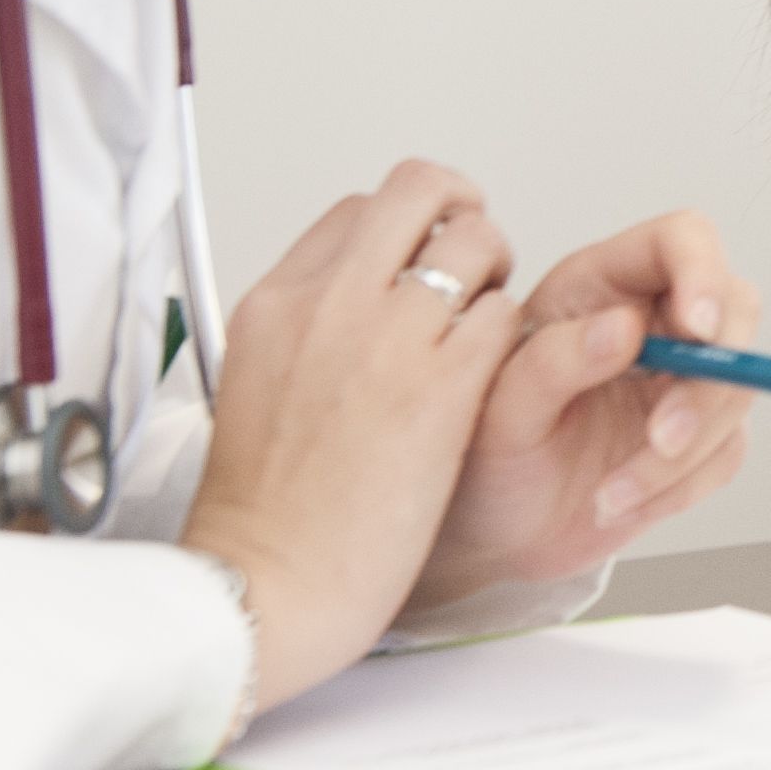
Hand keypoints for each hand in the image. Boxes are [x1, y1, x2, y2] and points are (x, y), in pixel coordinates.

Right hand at [178, 163, 529, 716]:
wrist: (269, 580)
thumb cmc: (266, 510)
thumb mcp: (255, 384)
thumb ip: (304, 328)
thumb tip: (348, 303)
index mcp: (276, 302)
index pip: (356, 211)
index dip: (404, 227)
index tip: (421, 259)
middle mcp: (331, 304)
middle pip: (418, 189)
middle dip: (462, 212)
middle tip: (476, 258)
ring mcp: (390, 339)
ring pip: (477, 241)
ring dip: (498, 272)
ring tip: (489, 321)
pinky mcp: (444, 386)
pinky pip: (506, 315)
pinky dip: (515, 334)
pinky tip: (499, 373)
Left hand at [403, 210, 761, 618]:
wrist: (484, 536)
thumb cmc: (477, 459)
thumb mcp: (498, 409)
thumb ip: (554, 361)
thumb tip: (625, 327)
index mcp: (597, 287)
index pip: (679, 241)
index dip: (703, 270)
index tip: (698, 327)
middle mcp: (648, 323)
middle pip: (732, 310)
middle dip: (709, 379)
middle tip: (661, 435)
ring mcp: (678, 381)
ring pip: (735, 388)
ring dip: (688, 449)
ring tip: (614, 491)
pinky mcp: (696, 436)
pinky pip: (725, 450)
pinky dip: (682, 486)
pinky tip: (624, 500)